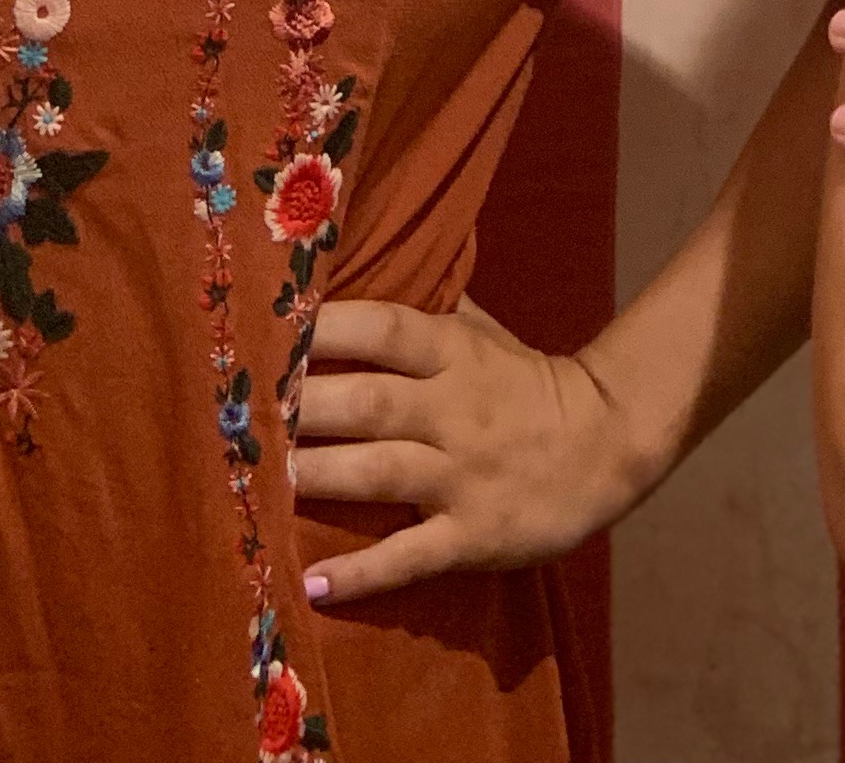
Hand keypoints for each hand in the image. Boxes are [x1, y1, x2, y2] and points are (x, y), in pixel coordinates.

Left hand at [292, 294, 651, 604]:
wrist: (607, 443)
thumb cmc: (526, 381)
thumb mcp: (483, 331)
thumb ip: (426, 305)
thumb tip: (364, 260)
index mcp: (454, 353)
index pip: (384, 329)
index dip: (328, 328)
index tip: (267, 331)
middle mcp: (454, 409)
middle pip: (368, 403)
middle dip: (303, 408)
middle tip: (238, 416)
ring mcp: (462, 475)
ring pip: (378, 474)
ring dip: (318, 477)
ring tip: (256, 485)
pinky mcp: (472, 535)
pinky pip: (410, 557)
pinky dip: (362, 574)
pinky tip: (312, 583)